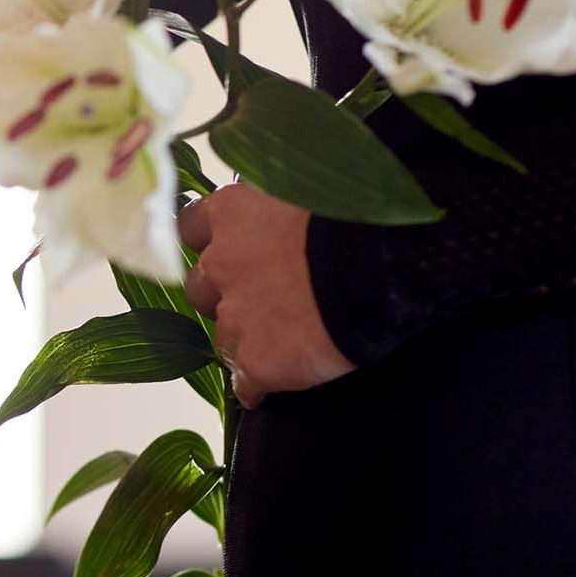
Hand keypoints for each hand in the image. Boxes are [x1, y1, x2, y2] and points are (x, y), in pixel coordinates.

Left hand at [177, 183, 352, 408]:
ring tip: (282, 343)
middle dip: (222, 295)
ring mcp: (235, 318)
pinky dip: (257, 385)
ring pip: (222, 338)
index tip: (225, 249)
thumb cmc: (359, 216)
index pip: (190, 227)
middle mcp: (221, 265)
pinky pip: (245, 384)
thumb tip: (283, 218)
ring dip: (243, 340)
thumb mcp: (309, 191)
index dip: (209, 243)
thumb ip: (279, 207)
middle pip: (200, 288)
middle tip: (263, 298)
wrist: (384, 266)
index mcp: (233, 213)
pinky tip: (276, 384)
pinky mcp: (256, 363)